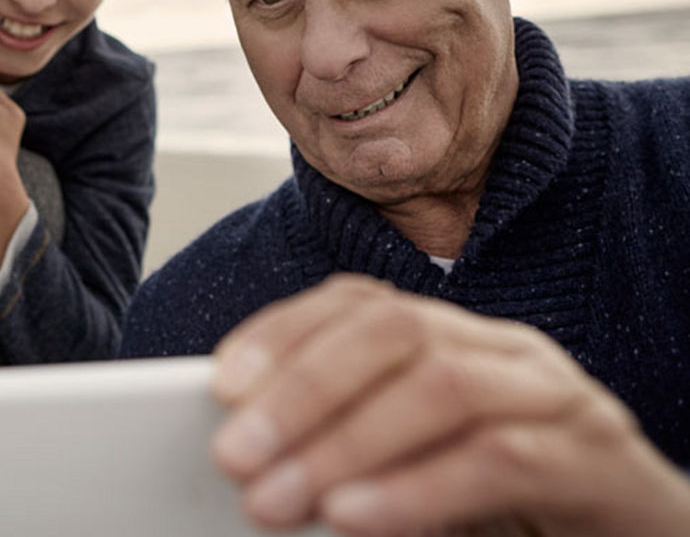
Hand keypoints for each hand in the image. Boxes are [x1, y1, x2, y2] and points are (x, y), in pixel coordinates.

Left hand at [208, 274, 689, 536]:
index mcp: (454, 337)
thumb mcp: (413, 466)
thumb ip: (349, 447)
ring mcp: (557, 397)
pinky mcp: (600, 460)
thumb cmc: (509, 508)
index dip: (283, 333)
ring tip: (277, 498)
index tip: (218, 380)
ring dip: (346, 444)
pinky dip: (415, 490)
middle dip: (302, 389)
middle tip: (232, 455)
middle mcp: (504, 350)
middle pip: (393, 330)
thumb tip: (251, 452)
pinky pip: (498, 460)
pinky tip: (353, 520)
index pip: (359, 303)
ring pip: (440, 386)